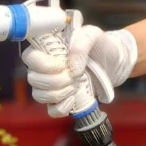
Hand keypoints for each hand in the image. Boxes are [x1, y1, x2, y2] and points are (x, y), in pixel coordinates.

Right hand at [22, 23, 137, 117]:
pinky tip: (73, 100)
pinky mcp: (61, 100)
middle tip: (74, 77)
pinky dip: (61, 108)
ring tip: (75, 87)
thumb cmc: (101, 45)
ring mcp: (51, 85)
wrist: (115, 62)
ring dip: (58, 94)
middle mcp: (45, 67)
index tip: (62, 65)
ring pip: (39, 95)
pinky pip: (51, 110)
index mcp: (48, 48)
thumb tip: (72, 67)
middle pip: (33, 79)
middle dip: (55, 81)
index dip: (42, 65)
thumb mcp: (94, 35)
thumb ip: (81, 44)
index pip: (29, 57)